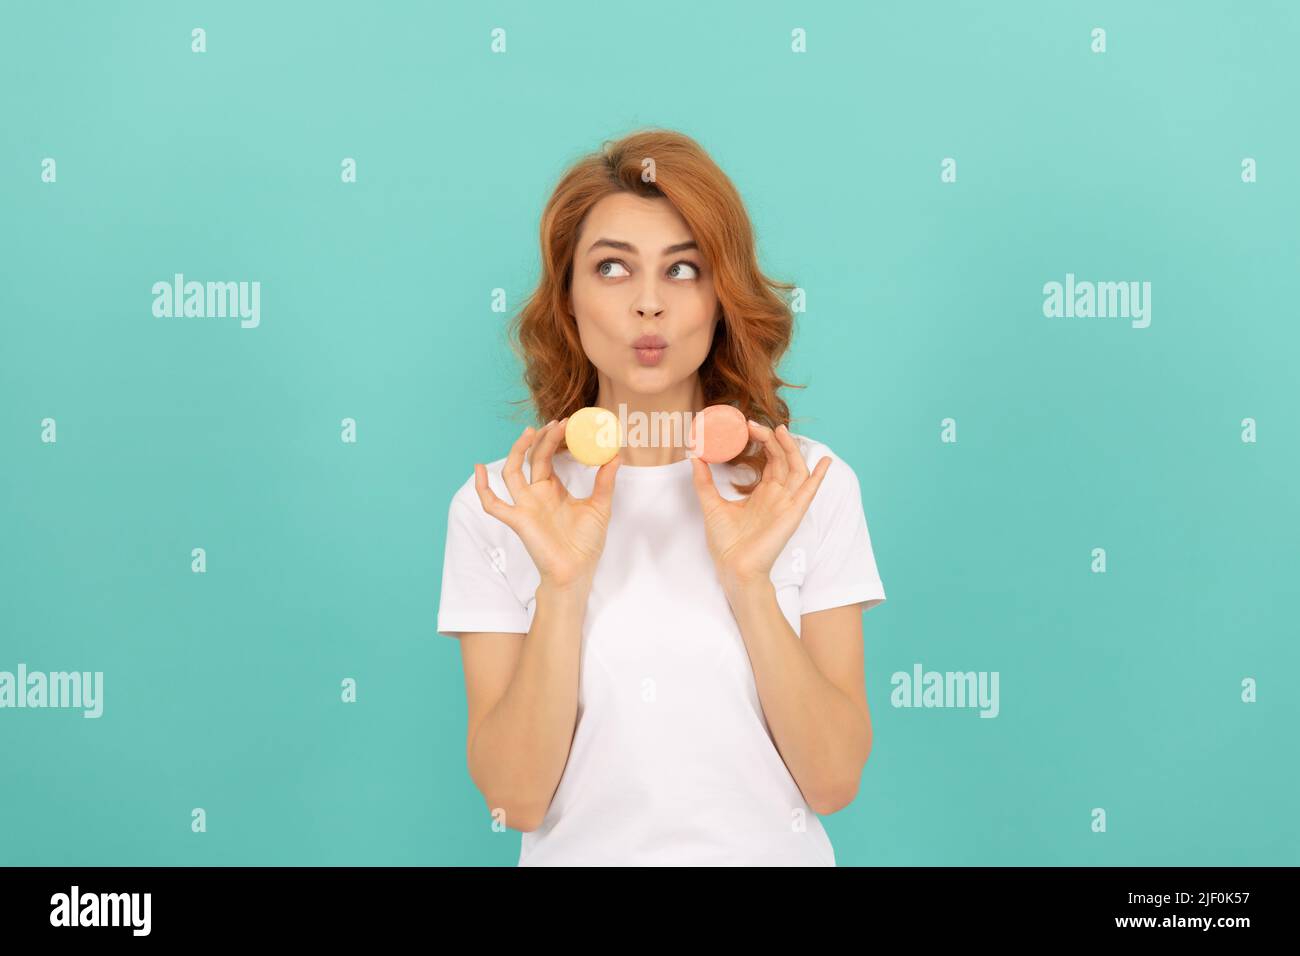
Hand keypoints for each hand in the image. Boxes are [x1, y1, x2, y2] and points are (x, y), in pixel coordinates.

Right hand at [473, 418, 620, 591]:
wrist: (577, 572)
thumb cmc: (586, 543)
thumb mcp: (600, 507)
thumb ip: (605, 482)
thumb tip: (616, 455)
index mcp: (553, 489)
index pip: (548, 457)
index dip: (554, 439)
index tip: (567, 422)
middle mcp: (536, 494)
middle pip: (532, 459)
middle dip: (541, 439)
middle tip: (557, 422)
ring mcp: (525, 506)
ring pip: (511, 473)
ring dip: (517, 451)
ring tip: (529, 432)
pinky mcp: (518, 520)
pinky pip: (492, 505)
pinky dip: (482, 488)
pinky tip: (478, 469)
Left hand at [690, 421, 830, 593]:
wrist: (733, 567)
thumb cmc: (726, 542)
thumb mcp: (711, 503)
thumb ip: (704, 480)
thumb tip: (694, 455)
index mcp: (762, 493)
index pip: (770, 461)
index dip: (763, 442)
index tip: (747, 426)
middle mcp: (777, 496)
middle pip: (783, 460)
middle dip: (773, 439)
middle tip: (755, 424)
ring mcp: (786, 503)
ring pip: (796, 469)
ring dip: (791, 448)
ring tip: (780, 430)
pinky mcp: (793, 513)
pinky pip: (810, 492)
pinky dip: (819, 476)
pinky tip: (825, 462)